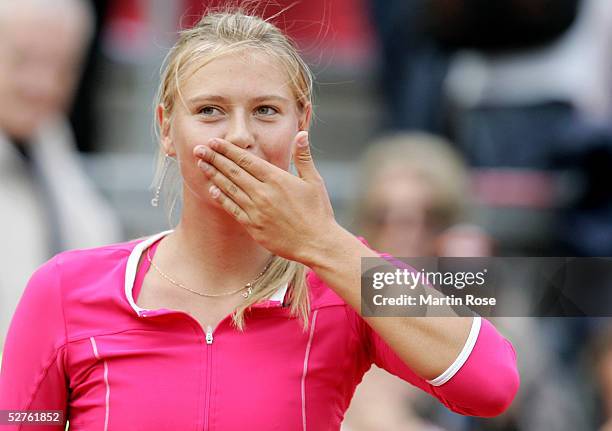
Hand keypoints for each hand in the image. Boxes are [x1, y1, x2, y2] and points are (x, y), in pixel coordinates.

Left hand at [193, 131, 338, 263]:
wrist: (317, 243)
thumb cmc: (318, 212)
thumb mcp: (314, 181)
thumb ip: (303, 157)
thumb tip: (301, 134)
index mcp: (277, 179)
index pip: (246, 160)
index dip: (228, 149)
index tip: (214, 141)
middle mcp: (263, 193)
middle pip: (233, 171)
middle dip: (214, 158)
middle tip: (198, 148)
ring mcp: (256, 211)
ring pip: (229, 188)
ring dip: (214, 175)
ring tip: (201, 164)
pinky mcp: (253, 227)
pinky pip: (233, 209)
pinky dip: (222, 198)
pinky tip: (212, 190)